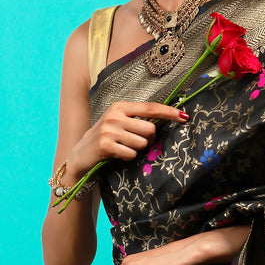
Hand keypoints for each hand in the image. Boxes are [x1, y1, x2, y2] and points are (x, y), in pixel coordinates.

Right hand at [66, 101, 187, 181]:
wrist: (79, 155)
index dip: (169, 112)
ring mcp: (109, 130)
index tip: (184, 116)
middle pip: (150, 129)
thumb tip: (165, 119)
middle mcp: (114, 115)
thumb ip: (137, 119)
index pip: (150, 108)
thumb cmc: (105, 138)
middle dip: (148, 139)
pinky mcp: (106, 145)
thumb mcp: (118, 122)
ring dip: (137, 149)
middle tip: (136, 142)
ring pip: (142, 143)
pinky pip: (131, 154)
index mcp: (120, 106)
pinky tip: (117, 155)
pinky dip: (128, 158)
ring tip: (123, 148)